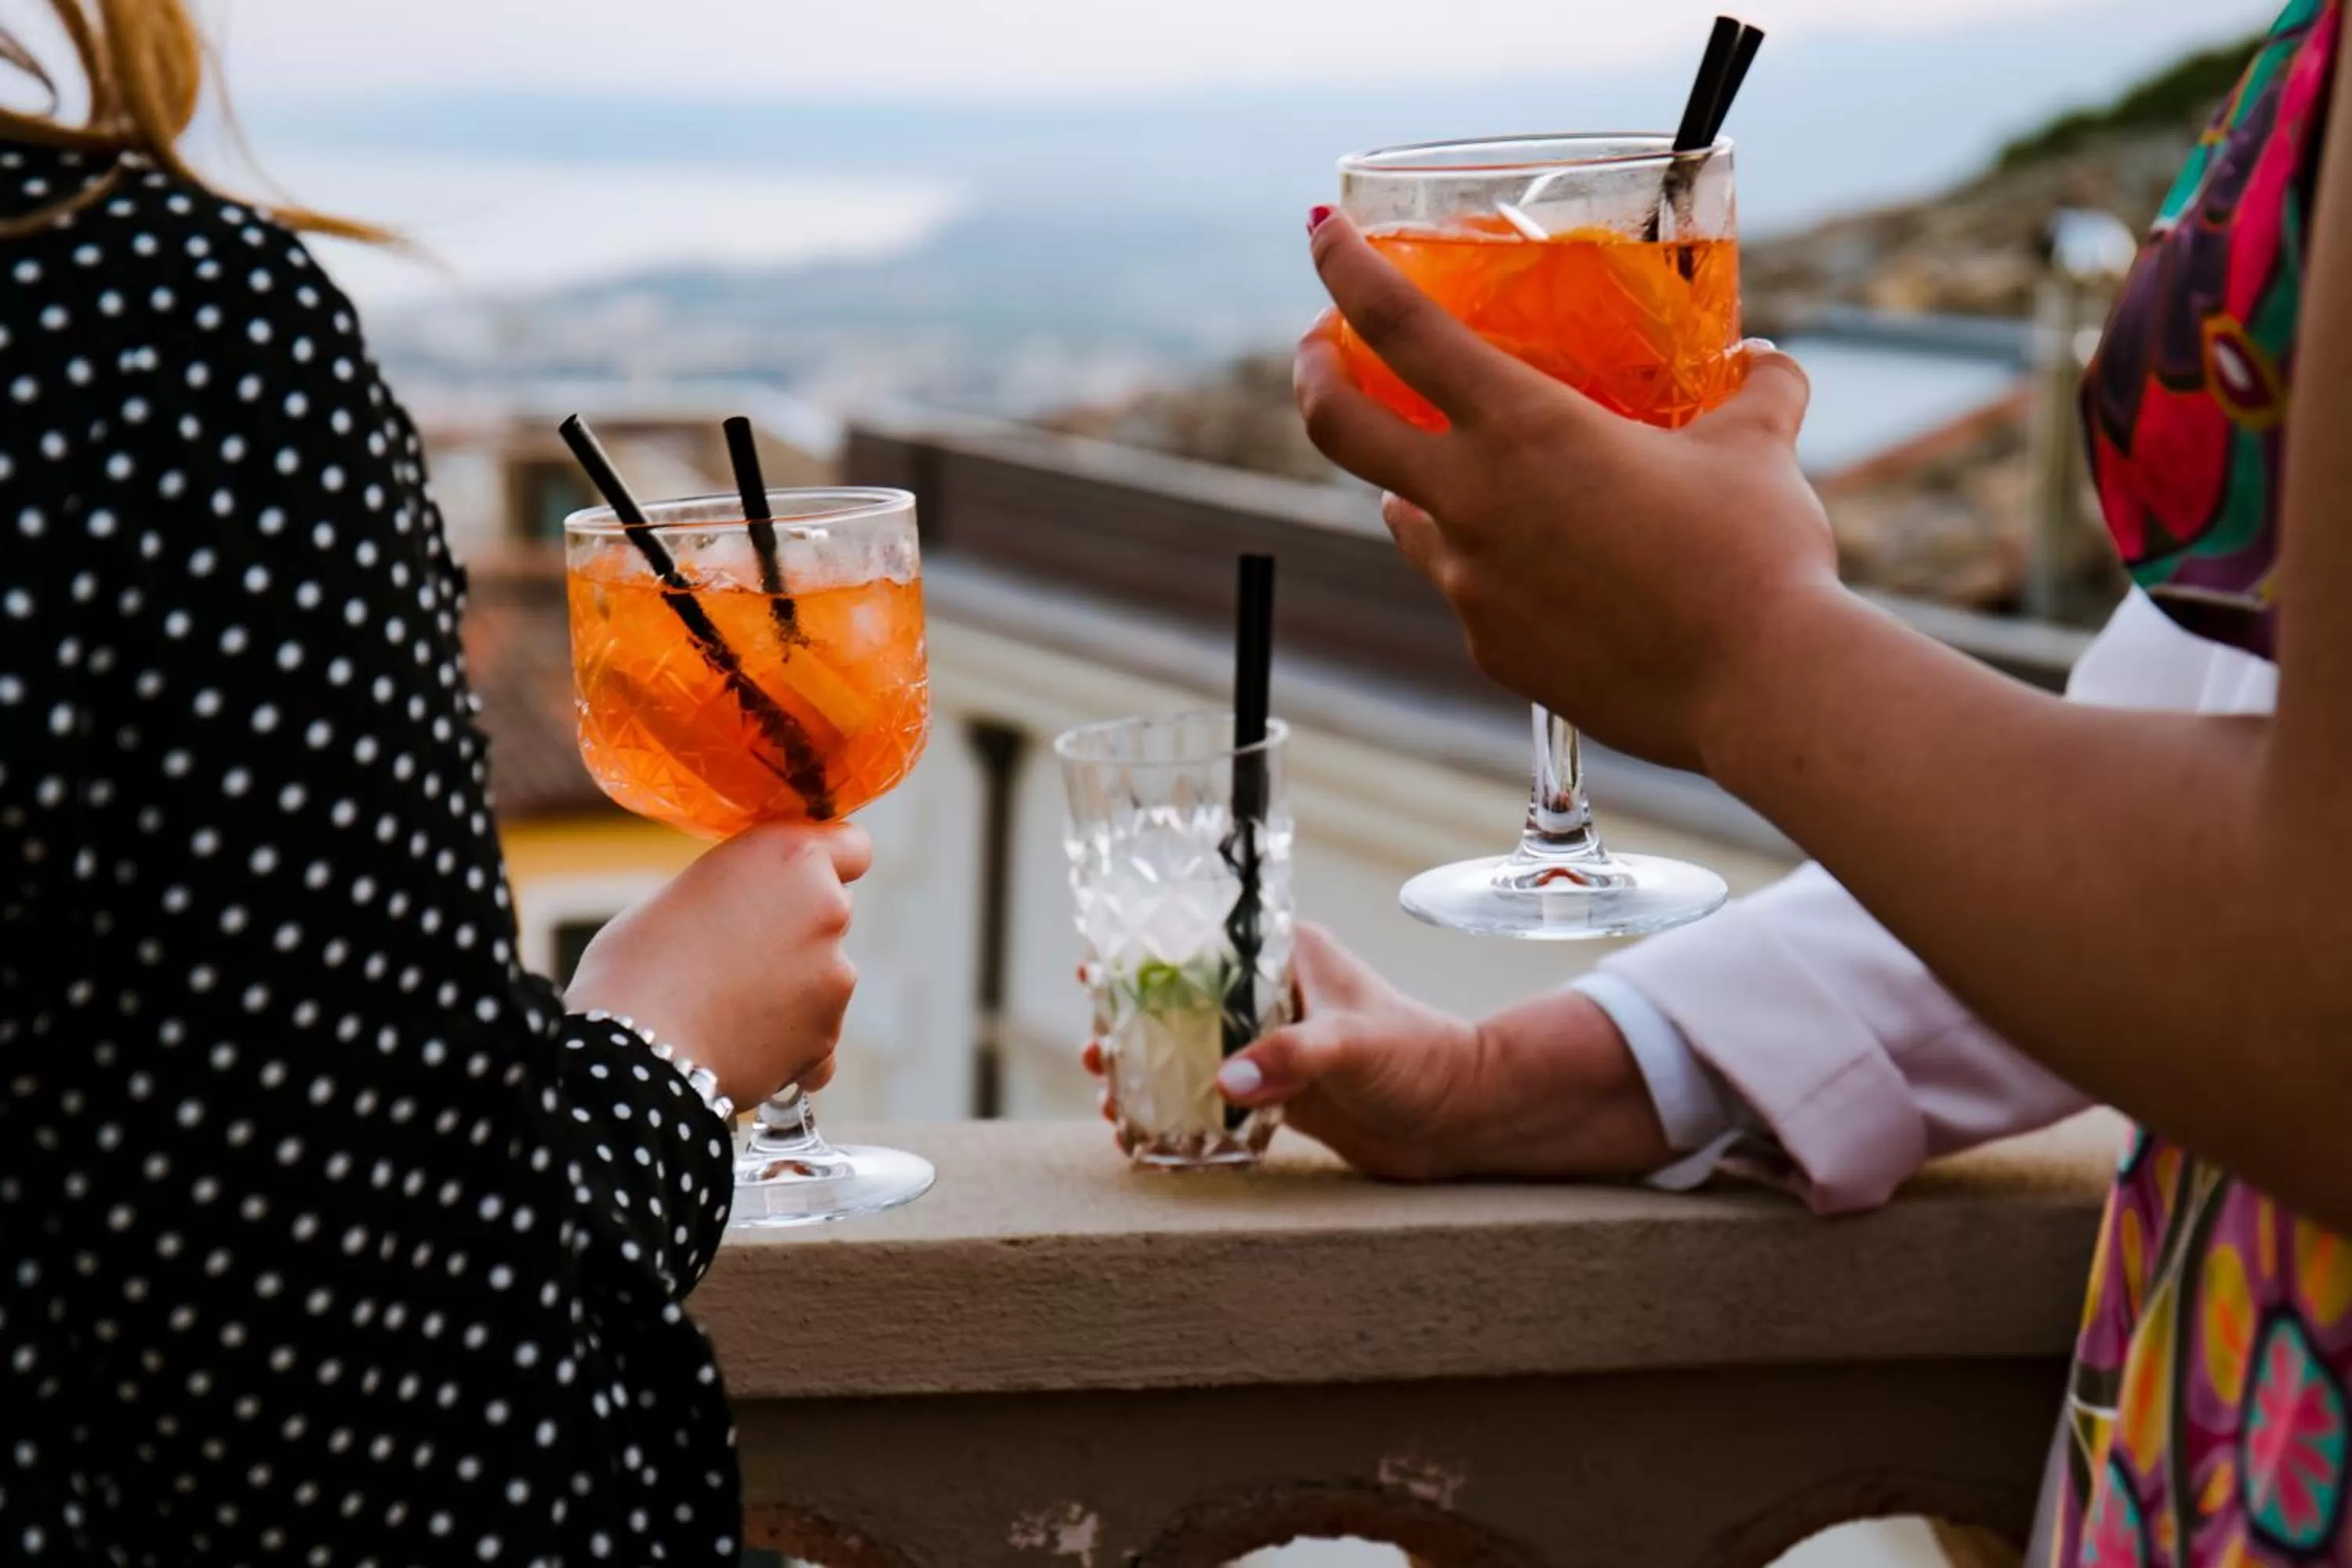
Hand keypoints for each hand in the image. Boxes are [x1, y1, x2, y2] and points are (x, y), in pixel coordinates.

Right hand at [565, 821, 870, 1107]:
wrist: (632, 1052)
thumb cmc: (636, 964)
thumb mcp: (688, 893)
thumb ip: (741, 892)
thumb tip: (752, 910)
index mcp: (792, 857)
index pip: (852, 846)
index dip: (824, 865)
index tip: (795, 882)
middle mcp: (829, 909)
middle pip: (831, 912)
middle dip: (797, 928)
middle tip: (734, 952)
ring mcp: (835, 977)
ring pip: (824, 975)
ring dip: (792, 987)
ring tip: (725, 1007)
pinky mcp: (827, 1036)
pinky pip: (815, 1033)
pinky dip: (789, 1041)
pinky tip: (738, 1045)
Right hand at [1088, 923, 1673, 1181]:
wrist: (1467, 1118)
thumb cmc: (1422, 1059)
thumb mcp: (1354, 1045)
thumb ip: (1291, 1057)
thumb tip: (1226, 1080)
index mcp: (1289, 957)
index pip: (1202, 943)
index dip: (1145, 956)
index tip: (1094, 972)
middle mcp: (1276, 996)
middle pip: (1183, 1002)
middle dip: (1134, 1026)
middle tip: (1095, 1051)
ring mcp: (1276, 1045)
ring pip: (1194, 1051)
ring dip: (1150, 1073)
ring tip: (1109, 1098)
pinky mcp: (1283, 1093)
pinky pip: (1218, 1097)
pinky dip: (1182, 1111)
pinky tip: (1146, 1132)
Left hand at [1293, 212, 1840, 772]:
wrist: (1758, 691)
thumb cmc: (1756, 558)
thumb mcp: (1757, 450)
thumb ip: (1755, 390)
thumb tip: (1765, 361)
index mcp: (1523, 426)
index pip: (1400, 325)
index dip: (1346, 269)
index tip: (1320, 232)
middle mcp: (1473, 500)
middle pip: (1337, 427)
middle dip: (1316, 374)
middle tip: (1321, 350)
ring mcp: (1470, 583)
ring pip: (1406, 517)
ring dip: (1414, 484)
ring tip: (1457, 474)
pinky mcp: (1489, 647)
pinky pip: (1470, 590)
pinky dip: (1489, 566)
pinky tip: (1550, 571)